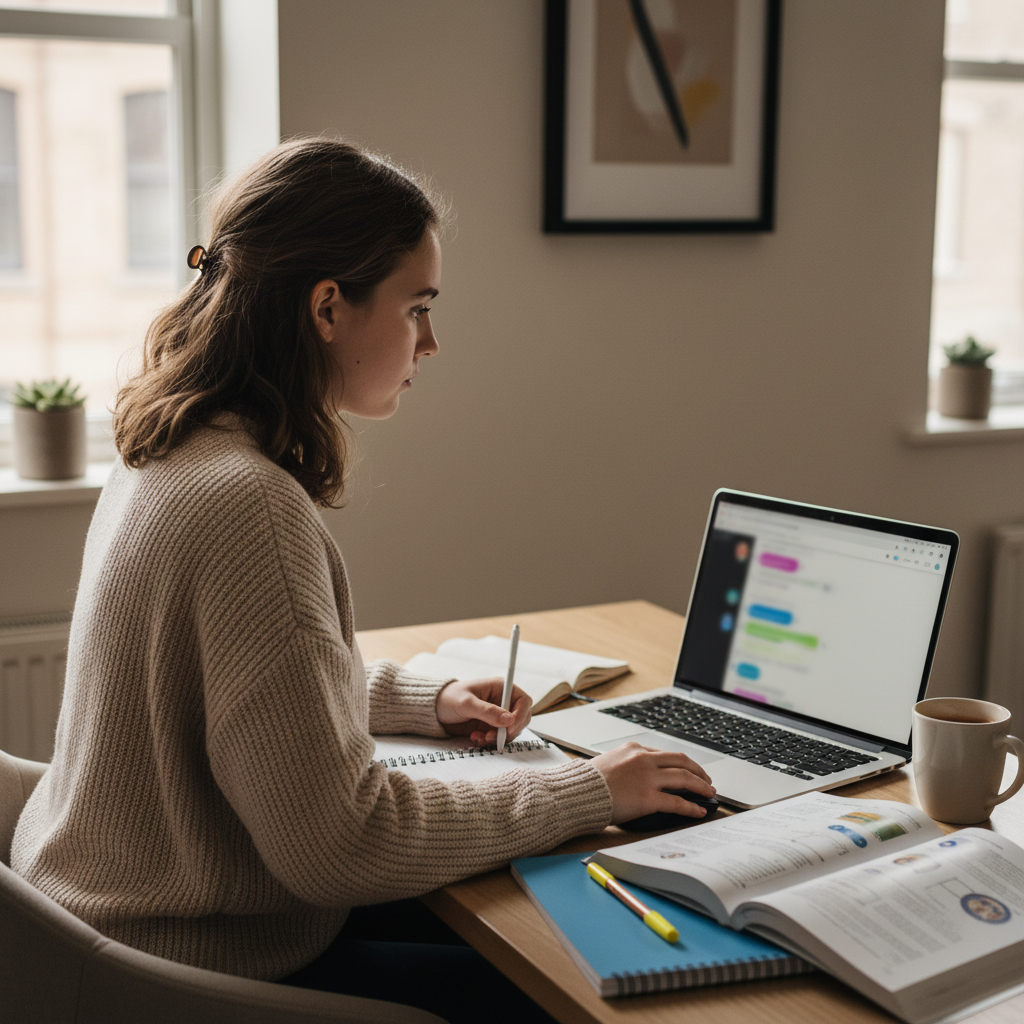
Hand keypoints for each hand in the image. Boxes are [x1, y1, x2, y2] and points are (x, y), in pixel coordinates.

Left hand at [435, 677, 532, 746]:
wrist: (435, 710)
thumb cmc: (449, 698)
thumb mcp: (467, 704)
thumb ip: (487, 711)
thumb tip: (509, 720)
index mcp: (501, 688)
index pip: (524, 701)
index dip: (521, 715)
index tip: (510, 728)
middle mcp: (502, 701)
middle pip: (521, 718)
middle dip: (510, 730)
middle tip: (494, 736)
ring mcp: (497, 715)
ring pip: (511, 731)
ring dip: (498, 738)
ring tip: (480, 737)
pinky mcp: (490, 727)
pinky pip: (499, 738)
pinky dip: (489, 741)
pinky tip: (475, 737)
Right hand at [591, 742, 715, 823]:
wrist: (577, 792)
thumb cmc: (587, 783)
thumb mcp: (609, 764)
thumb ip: (627, 767)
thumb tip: (639, 779)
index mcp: (634, 749)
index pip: (666, 754)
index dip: (682, 763)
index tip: (688, 770)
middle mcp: (644, 760)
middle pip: (682, 761)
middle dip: (698, 771)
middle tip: (706, 781)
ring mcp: (647, 778)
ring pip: (685, 778)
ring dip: (701, 786)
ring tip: (709, 794)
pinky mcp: (648, 798)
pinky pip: (677, 801)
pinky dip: (691, 806)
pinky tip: (698, 811)